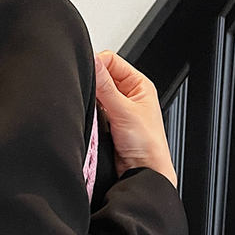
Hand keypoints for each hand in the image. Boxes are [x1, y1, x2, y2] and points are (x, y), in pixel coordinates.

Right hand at [94, 50, 177, 188]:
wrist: (142, 172)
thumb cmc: (147, 144)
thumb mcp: (124, 110)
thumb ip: (105, 86)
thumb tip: (93, 61)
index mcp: (138, 85)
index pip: (111, 61)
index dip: (98, 63)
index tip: (87, 72)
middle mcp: (127, 96)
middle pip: (101, 78)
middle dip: (92, 85)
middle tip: (89, 94)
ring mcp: (115, 111)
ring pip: (94, 97)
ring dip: (90, 103)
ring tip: (93, 112)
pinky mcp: (104, 125)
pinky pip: (90, 114)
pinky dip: (87, 116)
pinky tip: (90, 122)